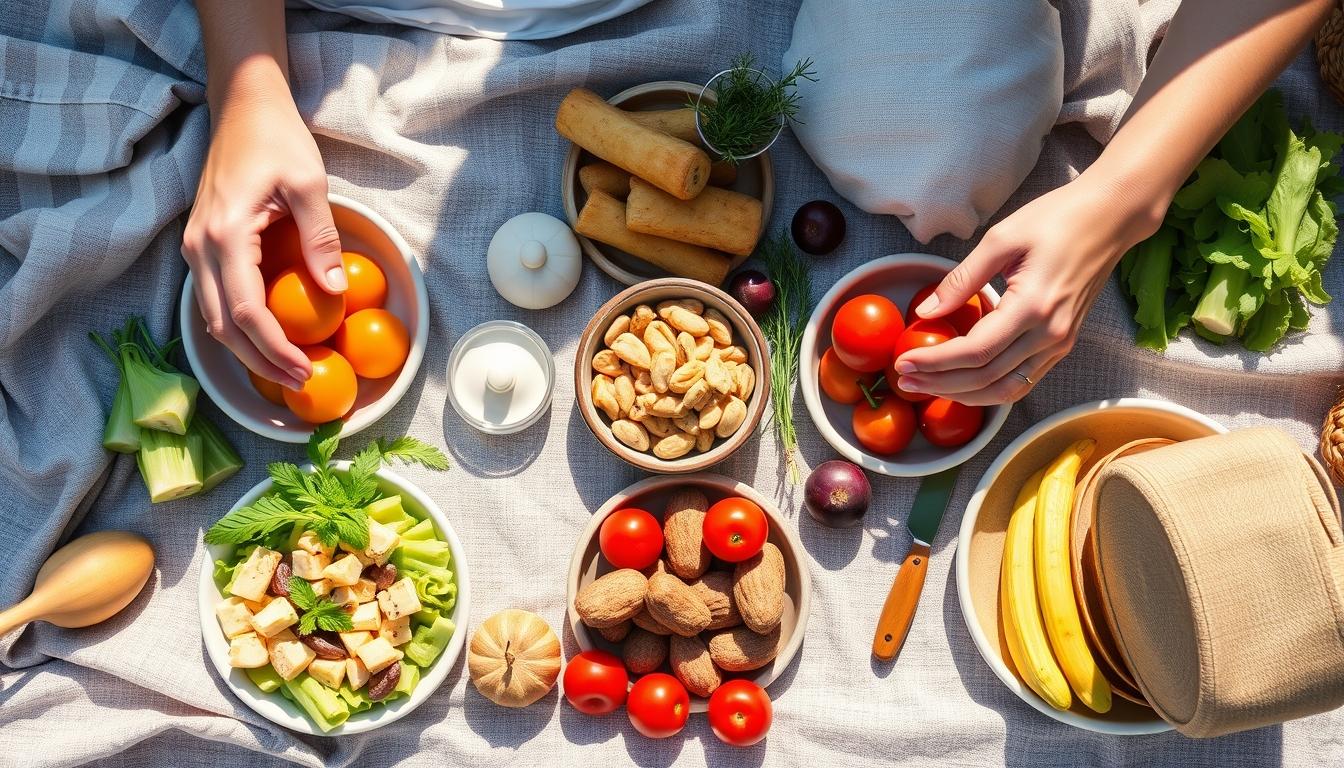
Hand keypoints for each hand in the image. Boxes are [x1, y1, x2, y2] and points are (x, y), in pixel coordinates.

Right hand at [182, 71, 343, 389]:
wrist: (242, 106)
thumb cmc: (277, 139)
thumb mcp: (311, 184)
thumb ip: (321, 238)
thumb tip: (336, 292)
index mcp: (225, 234)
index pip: (245, 311)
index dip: (274, 348)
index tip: (305, 368)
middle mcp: (199, 246)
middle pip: (221, 326)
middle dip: (260, 361)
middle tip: (300, 380)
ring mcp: (193, 246)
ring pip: (210, 317)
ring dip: (247, 349)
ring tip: (287, 368)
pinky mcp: (199, 244)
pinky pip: (211, 299)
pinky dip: (236, 327)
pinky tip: (267, 339)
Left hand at [893, 175, 1158, 404]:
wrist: (1110, 217)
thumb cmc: (1058, 219)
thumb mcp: (1001, 239)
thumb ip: (961, 280)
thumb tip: (927, 312)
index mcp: (1033, 306)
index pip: (974, 351)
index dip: (934, 362)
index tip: (903, 361)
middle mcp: (1049, 334)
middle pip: (985, 378)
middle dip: (939, 382)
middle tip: (904, 379)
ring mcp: (1059, 343)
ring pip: (1005, 389)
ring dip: (962, 394)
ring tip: (926, 385)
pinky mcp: (1062, 344)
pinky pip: (1021, 380)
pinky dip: (988, 389)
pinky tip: (961, 382)